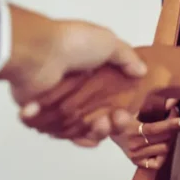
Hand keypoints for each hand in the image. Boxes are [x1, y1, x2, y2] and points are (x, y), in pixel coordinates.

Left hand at [0, 4, 147, 144]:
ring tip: (98, 125)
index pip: (113, 99)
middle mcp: (78, 91)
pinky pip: (60, 134)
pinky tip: (83, 137)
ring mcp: (60, 105)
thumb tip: (142, 71)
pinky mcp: (43, 115)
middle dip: (112, 125)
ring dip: (95, 132)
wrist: (37, 52)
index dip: (123, 110)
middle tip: (115, 121)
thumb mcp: (107, 42)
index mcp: (94, 74)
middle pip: (100, 118)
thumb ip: (126, 57)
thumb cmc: (74, 45)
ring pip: (82, 129)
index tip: (126, 113)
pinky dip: (72, 138)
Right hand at [109, 98, 179, 168]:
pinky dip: (163, 155)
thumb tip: (173, 101)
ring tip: (167, 132)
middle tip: (176, 120)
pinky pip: (158, 163)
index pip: (154, 129)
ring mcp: (134, 155)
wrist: (109, 130)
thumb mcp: (137, 108)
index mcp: (130, 129)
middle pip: (162, 139)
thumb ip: (156, 105)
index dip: (171, 124)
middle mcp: (132, 144)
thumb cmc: (126, 117)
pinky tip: (161, 145)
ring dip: (169, 140)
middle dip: (173, 128)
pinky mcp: (137, 163)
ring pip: (164, 149)